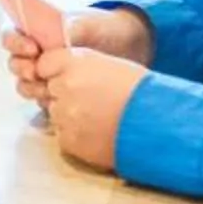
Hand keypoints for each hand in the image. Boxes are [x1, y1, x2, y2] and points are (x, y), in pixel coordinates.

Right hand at [1, 5, 134, 103]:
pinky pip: (44, 101)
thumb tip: (56, 38)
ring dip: (33, 88)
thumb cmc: (100, 27)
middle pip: (15, 65)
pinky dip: (49, 102)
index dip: (16, 44)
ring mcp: (45, 75)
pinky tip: (61, 99)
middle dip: (23, 69)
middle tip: (36, 72)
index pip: (11, 38)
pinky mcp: (57, 93)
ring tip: (49, 87)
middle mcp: (35, 55)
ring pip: (26, 86)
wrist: (124, 45)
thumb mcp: (84, 23)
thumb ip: (66, 29)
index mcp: (35, 32)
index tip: (33, 49)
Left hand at [45, 48, 148, 169]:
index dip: (54, 72)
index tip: (64, 78)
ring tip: (98, 118)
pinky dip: (76, 135)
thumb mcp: (108, 65)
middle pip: (49, 90)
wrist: (158, 124)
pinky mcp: (69, 140)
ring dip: (69, 116)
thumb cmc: (140, 92)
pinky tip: (98, 132)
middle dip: (63, 95)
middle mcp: (65, 87)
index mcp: (75, 63)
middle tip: (90, 101)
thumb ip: (79, 66)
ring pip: (55, 114)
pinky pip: (63, 135)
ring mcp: (65, 115)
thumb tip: (60, 73)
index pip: (44, 64)